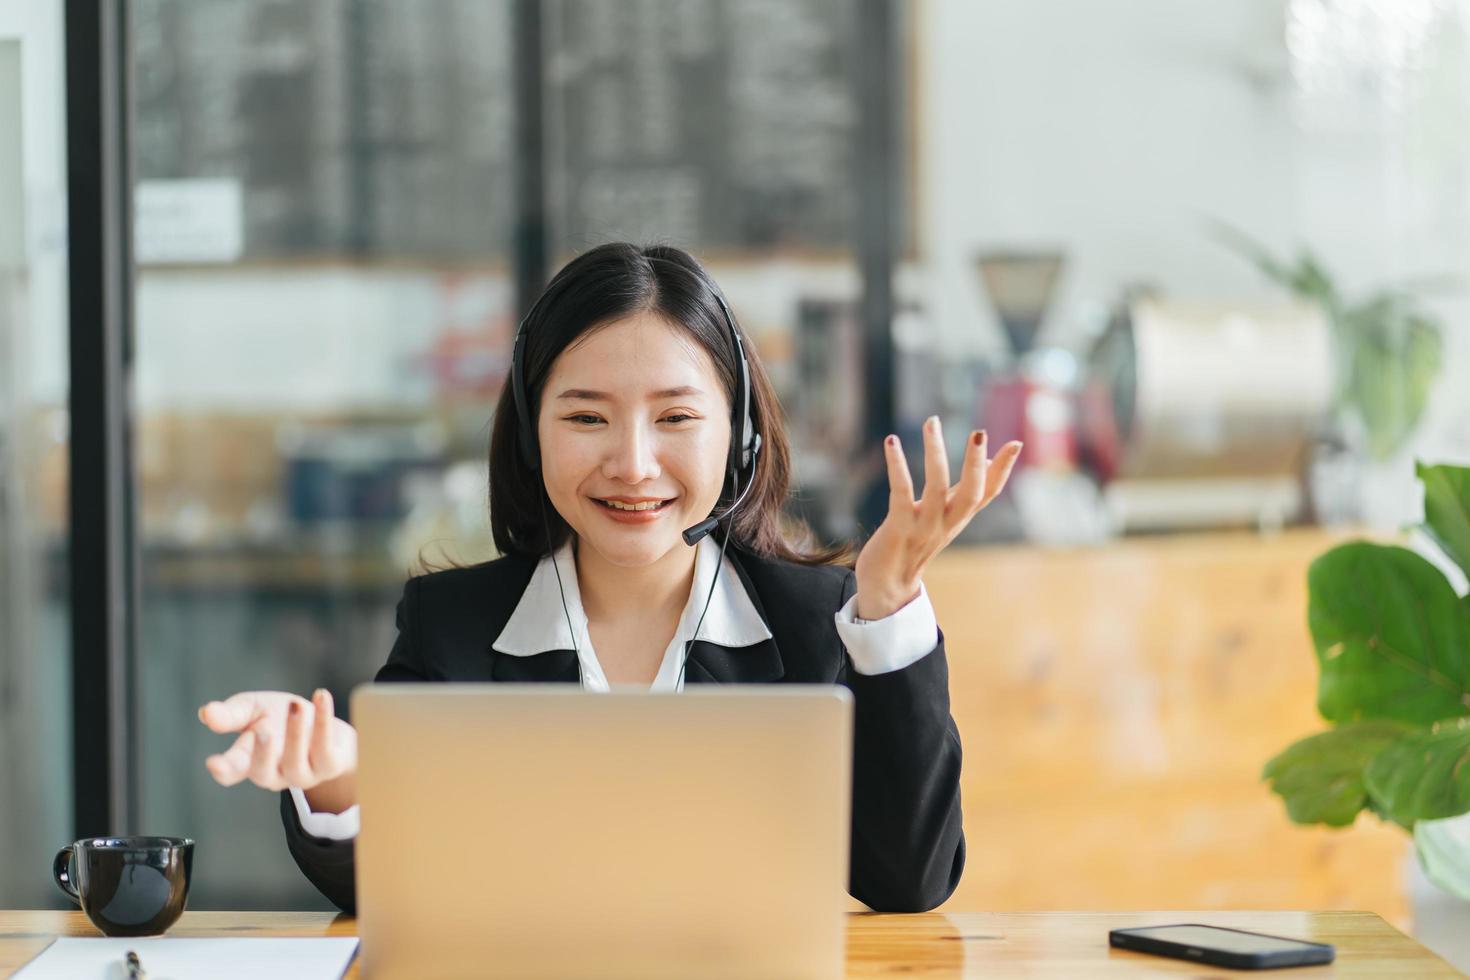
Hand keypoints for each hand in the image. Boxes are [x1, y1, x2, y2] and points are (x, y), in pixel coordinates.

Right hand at [198, 689, 357, 793]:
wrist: (322, 722)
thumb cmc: (280, 717)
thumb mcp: (254, 709)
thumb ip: (232, 714)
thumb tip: (205, 713)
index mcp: (248, 760)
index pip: (232, 770)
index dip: (223, 769)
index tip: (214, 763)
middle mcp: (273, 772)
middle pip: (262, 771)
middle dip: (263, 752)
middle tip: (263, 729)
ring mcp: (300, 773)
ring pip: (295, 761)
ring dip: (295, 733)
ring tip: (296, 705)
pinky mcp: (328, 766)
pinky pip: (325, 747)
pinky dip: (324, 720)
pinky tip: (321, 695)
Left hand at [854, 417, 1021, 619]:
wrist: (887, 586)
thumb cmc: (914, 543)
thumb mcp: (944, 516)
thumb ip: (962, 492)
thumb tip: (986, 460)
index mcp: (959, 519)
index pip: (987, 494)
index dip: (1002, 471)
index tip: (1016, 444)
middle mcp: (947, 524)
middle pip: (972, 494)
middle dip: (976, 463)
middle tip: (980, 432)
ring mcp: (924, 528)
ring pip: (936, 487)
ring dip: (936, 452)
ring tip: (932, 422)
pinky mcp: (899, 528)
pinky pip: (901, 493)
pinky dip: (898, 466)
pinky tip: (892, 441)